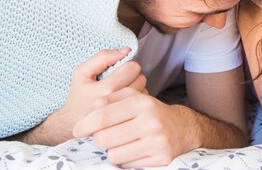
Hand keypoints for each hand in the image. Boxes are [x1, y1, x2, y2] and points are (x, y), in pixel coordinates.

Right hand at [47, 48, 145, 143]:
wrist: (73, 126)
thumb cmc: (78, 96)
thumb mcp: (81, 73)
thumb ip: (103, 57)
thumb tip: (126, 50)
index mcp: (107, 89)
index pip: (133, 67)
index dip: (126, 66)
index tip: (117, 72)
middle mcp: (118, 103)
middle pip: (141, 78)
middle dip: (132, 77)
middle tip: (119, 82)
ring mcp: (125, 113)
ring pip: (144, 90)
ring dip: (135, 88)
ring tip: (120, 92)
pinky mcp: (129, 120)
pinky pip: (142, 103)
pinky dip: (135, 101)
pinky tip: (123, 103)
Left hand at [73, 90, 195, 167]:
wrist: (183, 128)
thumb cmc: (151, 112)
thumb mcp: (134, 98)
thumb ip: (109, 99)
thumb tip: (86, 112)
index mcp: (142, 102)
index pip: (102, 115)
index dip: (85, 124)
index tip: (78, 129)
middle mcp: (151, 121)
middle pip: (104, 138)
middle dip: (98, 139)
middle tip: (103, 136)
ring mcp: (157, 142)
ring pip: (114, 154)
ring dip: (112, 150)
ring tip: (121, 142)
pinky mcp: (161, 159)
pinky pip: (127, 164)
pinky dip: (125, 159)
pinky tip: (133, 150)